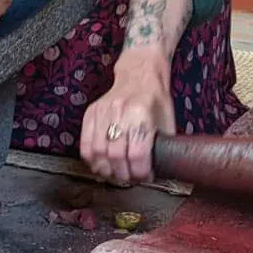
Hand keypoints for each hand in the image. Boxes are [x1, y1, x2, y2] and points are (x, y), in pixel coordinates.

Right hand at [79, 60, 174, 184]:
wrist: (139, 73)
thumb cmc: (156, 99)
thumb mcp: (167, 121)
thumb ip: (163, 146)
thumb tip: (160, 171)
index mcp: (142, 114)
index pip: (137, 153)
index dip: (140, 172)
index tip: (144, 177)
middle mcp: (120, 112)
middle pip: (116, 155)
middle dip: (123, 174)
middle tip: (129, 179)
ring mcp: (102, 112)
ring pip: (97, 152)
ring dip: (106, 169)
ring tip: (115, 174)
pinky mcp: (91, 112)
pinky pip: (85, 143)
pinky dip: (91, 159)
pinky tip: (100, 165)